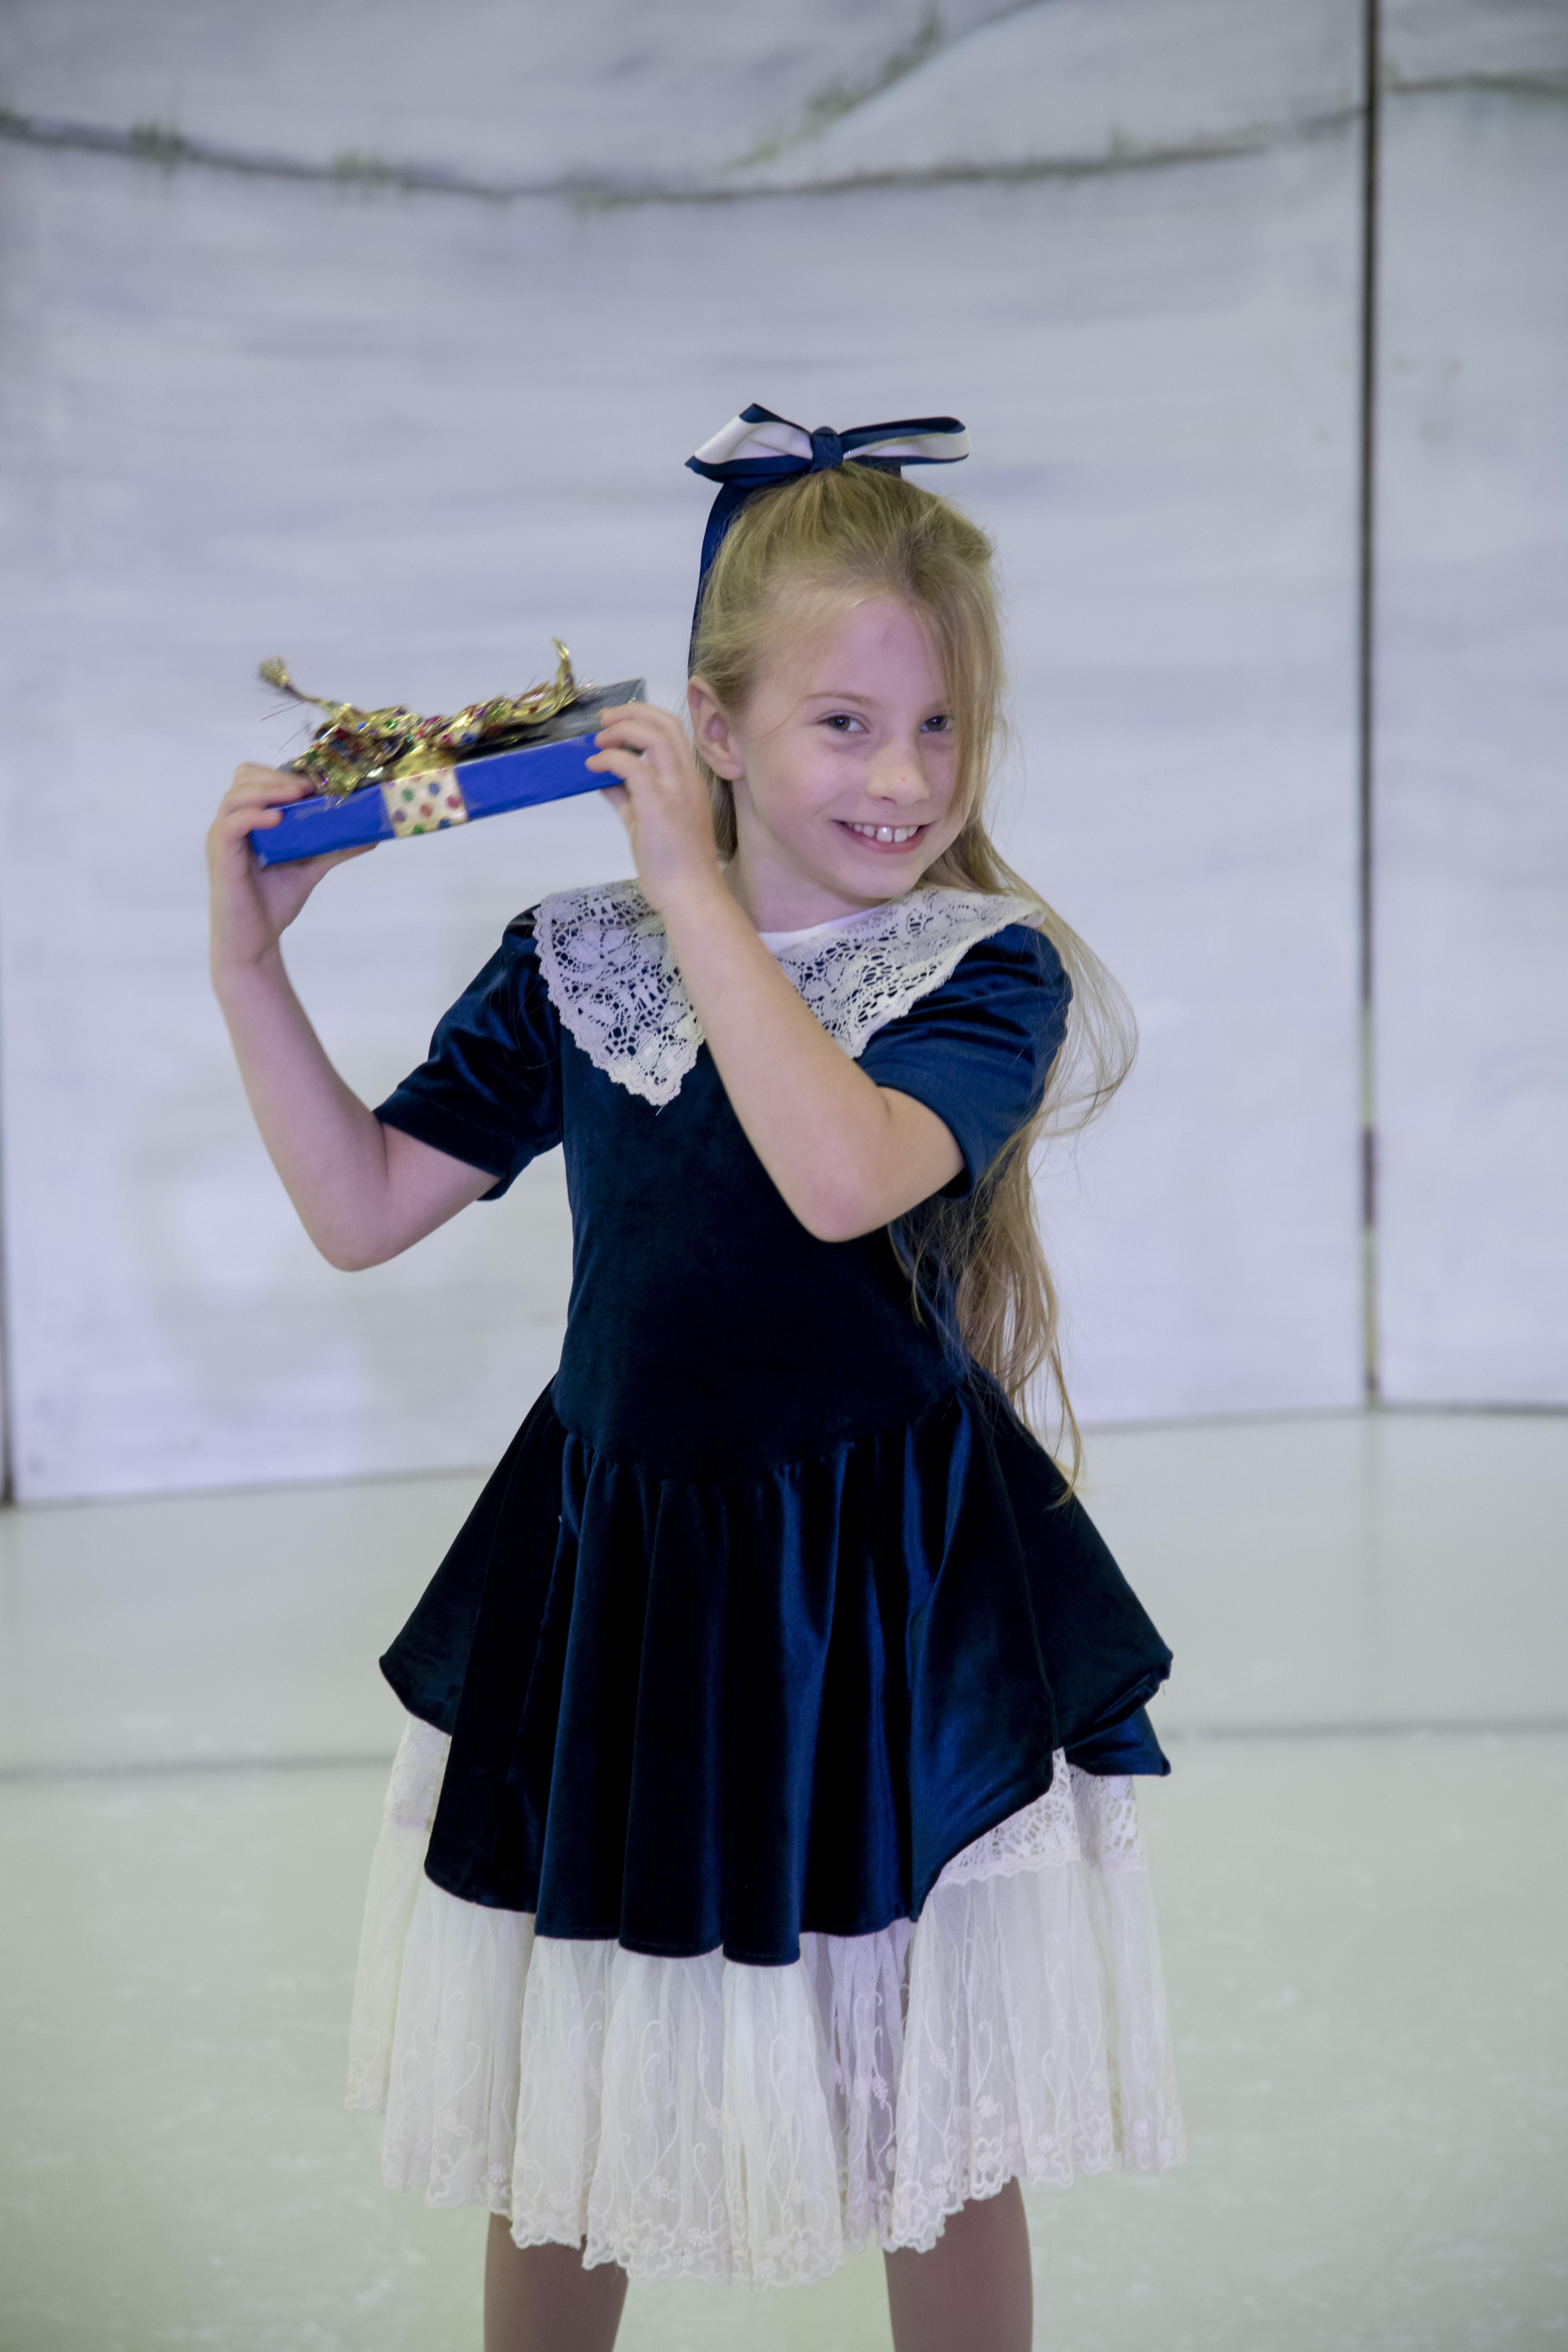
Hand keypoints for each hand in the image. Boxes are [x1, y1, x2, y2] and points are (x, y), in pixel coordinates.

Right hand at [207, 764, 372, 979]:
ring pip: (236, 795)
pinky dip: (254, 814)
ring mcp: (222, 837)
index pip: (259, 777)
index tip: (318, 780)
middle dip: (278, 775)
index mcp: (250, 818)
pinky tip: (278, 818)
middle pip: (244, 776)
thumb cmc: (274, 902)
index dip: (286, 773)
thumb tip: (371, 834)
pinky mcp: (220, 855)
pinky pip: (231, 823)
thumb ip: (335, 847)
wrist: (255, 940)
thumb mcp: (311, 867)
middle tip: (310, 787)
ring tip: (299, 796)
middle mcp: (232, 822)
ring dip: (269, 789)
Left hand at [586, 704, 723, 916]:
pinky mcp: (659, 804)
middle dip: (631, 712)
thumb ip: (628, 797)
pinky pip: (631, 765)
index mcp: (689, 781)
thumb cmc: (674, 865)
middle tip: (604, 720)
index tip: (617, 723)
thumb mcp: (646, 822)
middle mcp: (687, 778)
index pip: (673, 732)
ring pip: (654, 735)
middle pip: (666, 723)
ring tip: (598, 739)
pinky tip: (593, 766)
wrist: (690, 894)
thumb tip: (604, 779)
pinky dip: (609, 759)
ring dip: (621, 730)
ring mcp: (676, 789)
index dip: (644, 717)